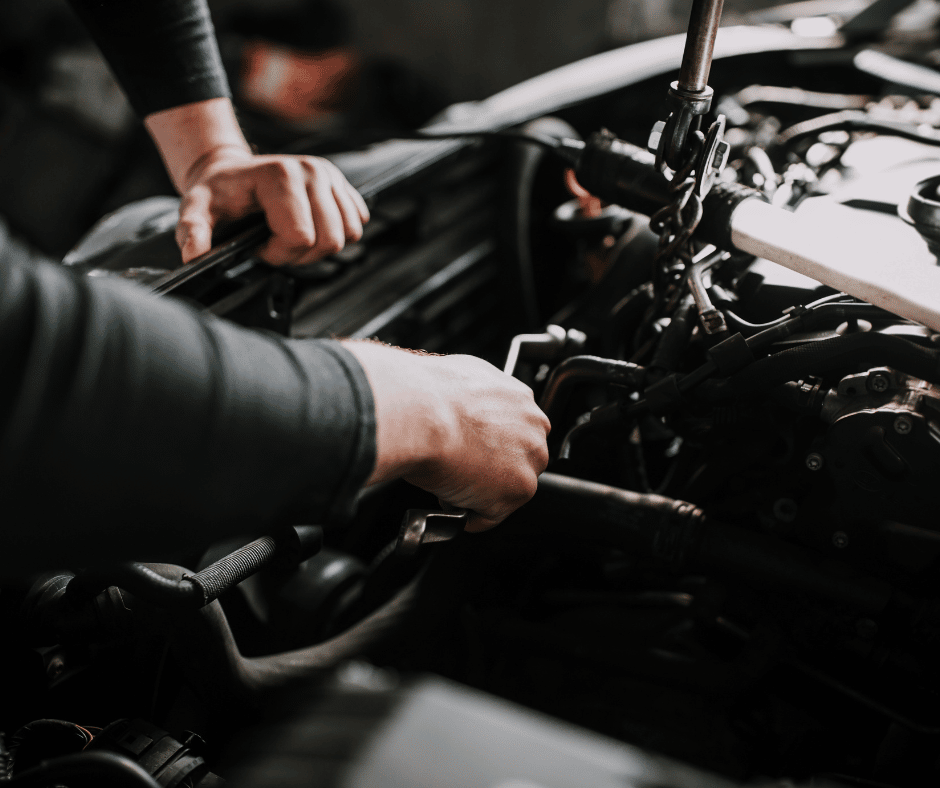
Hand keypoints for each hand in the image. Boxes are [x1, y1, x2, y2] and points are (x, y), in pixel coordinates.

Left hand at [176, 148, 369, 264]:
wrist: (231, 172)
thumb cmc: (218, 193)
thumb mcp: (196, 209)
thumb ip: (193, 231)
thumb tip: (194, 254)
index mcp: (281, 176)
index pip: (300, 237)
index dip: (279, 254)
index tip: (259, 245)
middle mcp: (312, 171)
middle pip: (330, 240)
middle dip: (301, 255)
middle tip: (276, 245)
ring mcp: (331, 175)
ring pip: (348, 235)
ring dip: (320, 248)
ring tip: (292, 238)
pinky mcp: (342, 183)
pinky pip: (357, 223)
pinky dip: (337, 234)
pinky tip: (311, 228)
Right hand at [343, 342, 550, 531]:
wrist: (424, 415)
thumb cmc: (429, 396)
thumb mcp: (459, 376)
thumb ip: (475, 395)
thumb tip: (461, 403)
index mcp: (520, 398)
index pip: (513, 429)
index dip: (487, 443)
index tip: (469, 448)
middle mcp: (533, 427)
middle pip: (517, 458)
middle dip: (489, 468)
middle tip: (456, 467)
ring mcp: (530, 459)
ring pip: (507, 487)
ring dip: (480, 491)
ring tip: (449, 481)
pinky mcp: (519, 489)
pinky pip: (492, 514)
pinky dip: (470, 515)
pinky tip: (448, 497)